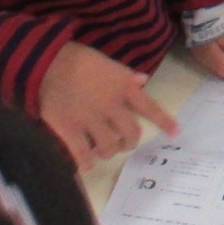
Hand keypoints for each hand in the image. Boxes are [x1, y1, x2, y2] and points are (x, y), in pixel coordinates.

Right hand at [39, 42, 177, 168]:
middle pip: (131, 133)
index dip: (164, 122)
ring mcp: (90, 120)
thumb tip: (143, 80)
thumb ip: (126, 76)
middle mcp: (112, 106)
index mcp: (124, 88)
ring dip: (107, 152)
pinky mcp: (68, 129)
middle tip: (122, 144)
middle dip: (129, 142)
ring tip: (102, 151)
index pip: (150, 108)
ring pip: (108, 146)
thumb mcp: (109, 63)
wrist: (48, 62)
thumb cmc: (80, 59)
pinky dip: (86, 163)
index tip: (176, 132)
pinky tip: (86, 165)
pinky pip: (82, 154)